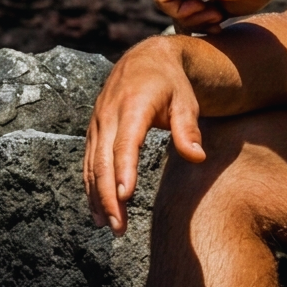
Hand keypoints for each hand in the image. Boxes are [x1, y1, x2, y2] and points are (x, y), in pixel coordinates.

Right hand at [84, 36, 205, 235]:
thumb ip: (189, 129)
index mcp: (133, 106)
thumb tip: (197, 157)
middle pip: (103, 161)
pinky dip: (91, 188)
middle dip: (108, 197)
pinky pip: (89, 164)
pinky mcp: (94, 132)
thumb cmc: (171, 84)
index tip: (125, 196)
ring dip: (97, 198)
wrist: (145, 58)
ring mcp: (98, 124)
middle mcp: (109, 115)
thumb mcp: (186, 101)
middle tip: (119, 227)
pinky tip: (98, 211)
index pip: (125, 143)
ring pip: (92, 166)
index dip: (124, 170)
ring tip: (109, 227)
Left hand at [155, 0, 275, 32]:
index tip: (219, 21)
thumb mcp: (223, 2)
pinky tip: (204, 8)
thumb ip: (204, 8)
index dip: (198, 14)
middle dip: (194, 18)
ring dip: (192, 18)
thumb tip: (186, 26)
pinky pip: (163, 2)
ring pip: (168, 1)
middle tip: (217, 22)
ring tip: (216, 14)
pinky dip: (182, 14)